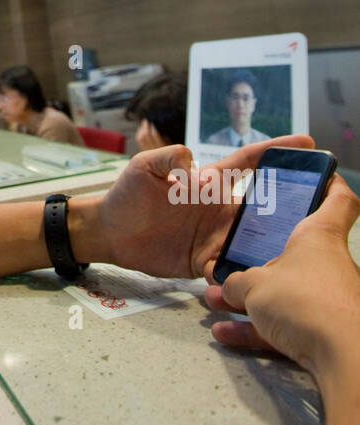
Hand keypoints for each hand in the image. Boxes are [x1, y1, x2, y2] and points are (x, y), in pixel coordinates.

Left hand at [87, 135, 314, 279]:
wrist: (110, 231)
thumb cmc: (127, 193)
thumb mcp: (144, 167)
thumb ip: (166, 158)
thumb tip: (189, 160)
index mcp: (210, 183)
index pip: (249, 163)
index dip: (277, 151)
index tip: (308, 144)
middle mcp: (218, 209)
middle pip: (262, 208)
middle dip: (289, 208)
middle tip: (315, 210)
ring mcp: (213, 236)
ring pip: (252, 241)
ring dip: (269, 246)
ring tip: (290, 252)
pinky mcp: (202, 261)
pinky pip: (228, 269)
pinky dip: (240, 274)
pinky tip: (252, 281)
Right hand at [202, 175, 359, 385]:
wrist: (343, 358)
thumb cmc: (304, 302)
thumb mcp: (253, 285)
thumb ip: (235, 282)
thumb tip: (228, 287)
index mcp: (319, 235)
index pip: (338, 198)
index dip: (327, 183)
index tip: (314, 177)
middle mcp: (328, 263)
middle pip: (297, 250)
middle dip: (261, 256)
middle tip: (236, 254)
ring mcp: (328, 299)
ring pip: (284, 291)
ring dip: (249, 298)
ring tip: (214, 301)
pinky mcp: (323, 332)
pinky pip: (284, 325)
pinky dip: (255, 329)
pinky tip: (224, 333)